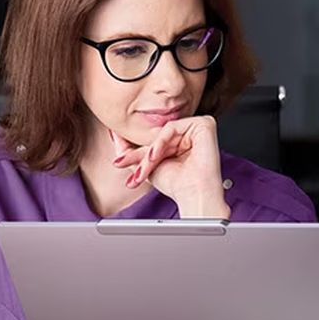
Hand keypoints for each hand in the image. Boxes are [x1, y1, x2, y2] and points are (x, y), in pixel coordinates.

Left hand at [110, 116, 229, 218]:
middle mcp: (189, 133)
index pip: (153, 141)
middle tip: (126, 166)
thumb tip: (114, 135)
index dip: (135, 152)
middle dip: (140, 155)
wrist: (194, 195)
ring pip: (161, 133)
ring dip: (149, 152)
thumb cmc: (177, 185)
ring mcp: (197, 128)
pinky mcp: (204, 124)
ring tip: (145, 169)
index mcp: (180, 142)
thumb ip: (132, 151)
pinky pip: (172, 127)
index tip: (118, 159)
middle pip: (156, 137)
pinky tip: (156, 155)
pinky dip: (160, 141)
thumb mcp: (146, 166)